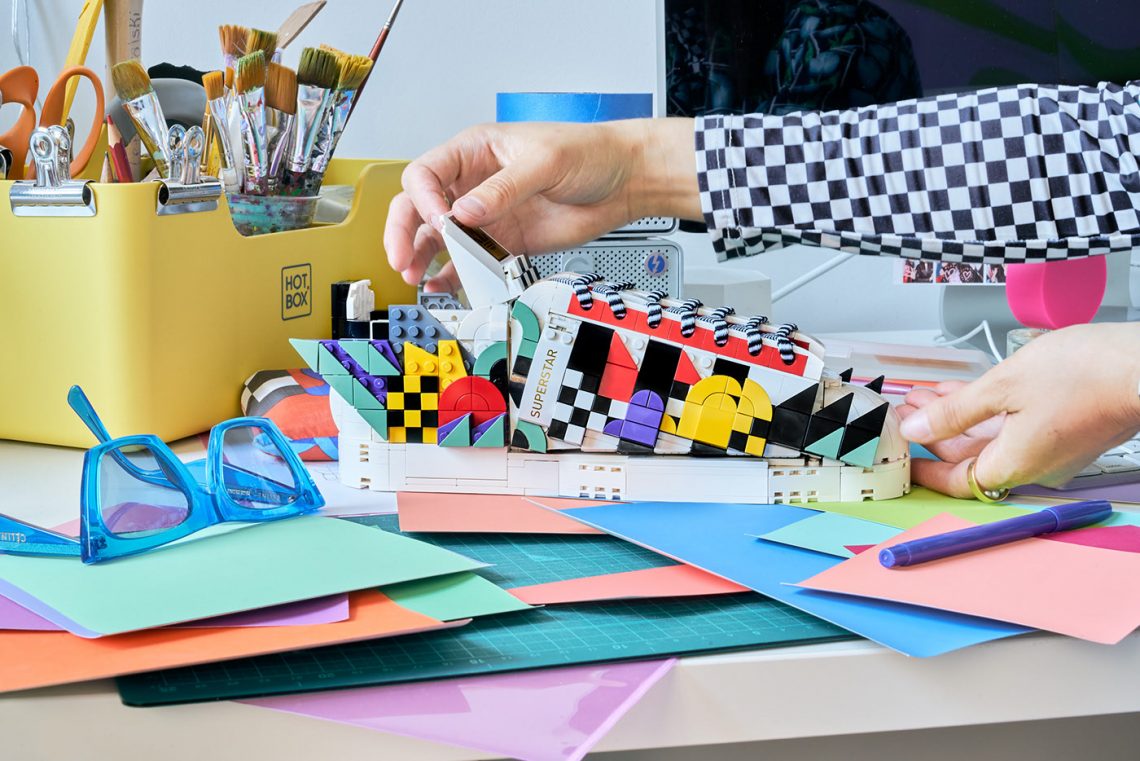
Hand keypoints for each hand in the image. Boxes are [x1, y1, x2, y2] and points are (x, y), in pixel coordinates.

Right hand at [383, 118, 699, 291]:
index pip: (427, 173)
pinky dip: (452, 276)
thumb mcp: (545, 162)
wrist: (624, 182)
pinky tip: (440, 287)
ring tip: (414, 276)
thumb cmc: (588, 154)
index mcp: (475, 150)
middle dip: (404, 231)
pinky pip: (467, 262)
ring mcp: (486, 215)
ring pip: (437, 237)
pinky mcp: (503, 243)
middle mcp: (473, 183)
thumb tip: (465, 212)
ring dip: (421, 256)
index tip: (442, 222)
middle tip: (401, 257)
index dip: (425, 199)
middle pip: (419, 206)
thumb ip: (504, 189)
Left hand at [897, 322, 1139, 497]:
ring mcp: (1054, 447)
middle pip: (972, 457)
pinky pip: (1016, 425)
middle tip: (908, 411)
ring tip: (927, 394)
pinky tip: (968, 390)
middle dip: (936, 433)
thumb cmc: (1085, 375)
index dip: (926, 470)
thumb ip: (955, 412)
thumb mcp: (1002, 387)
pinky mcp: (1068, 427)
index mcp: (1015, 465)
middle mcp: (1035, 464)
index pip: (958, 480)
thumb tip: (918, 429)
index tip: (902, 458)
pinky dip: (988, 410)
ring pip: (993, 437)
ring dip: (958, 417)